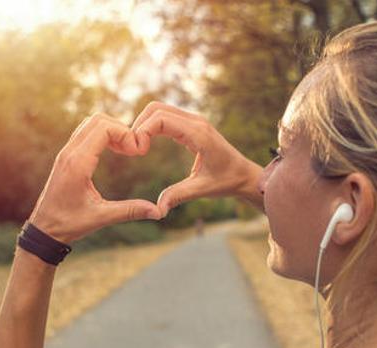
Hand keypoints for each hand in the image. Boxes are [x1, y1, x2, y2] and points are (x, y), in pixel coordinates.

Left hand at [27, 113, 162, 243]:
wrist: (44, 229)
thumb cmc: (69, 224)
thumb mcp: (101, 218)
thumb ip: (130, 211)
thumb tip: (158, 212)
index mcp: (78, 163)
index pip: (104, 128)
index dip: (126, 134)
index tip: (138, 152)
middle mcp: (69, 153)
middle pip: (98, 120)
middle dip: (121, 129)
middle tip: (134, 150)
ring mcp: (66, 153)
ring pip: (91, 123)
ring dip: (112, 130)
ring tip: (126, 150)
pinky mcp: (66, 157)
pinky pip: (85, 133)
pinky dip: (103, 135)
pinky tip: (115, 152)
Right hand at [131, 101, 262, 216]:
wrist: (243, 175)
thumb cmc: (226, 181)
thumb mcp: (202, 189)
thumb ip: (178, 196)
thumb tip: (157, 210)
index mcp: (198, 134)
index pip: (161, 118)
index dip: (143, 131)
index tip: (137, 152)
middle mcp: (195, 122)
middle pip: (156, 108)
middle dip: (139, 124)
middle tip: (132, 149)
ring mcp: (193, 121)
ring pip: (159, 110)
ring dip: (144, 124)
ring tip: (137, 147)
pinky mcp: (191, 126)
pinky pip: (166, 118)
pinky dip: (152, 126)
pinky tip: (146, 144)